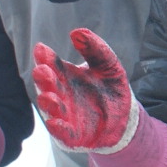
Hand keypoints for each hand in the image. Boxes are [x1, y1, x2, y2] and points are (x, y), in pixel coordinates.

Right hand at [32, 29, 135, 151]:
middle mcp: (61, 93)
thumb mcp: (109, 65)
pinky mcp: (73, 134)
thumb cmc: (111, 88)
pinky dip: (58, 129)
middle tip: (42, 71)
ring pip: (53, 109)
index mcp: (66, 74)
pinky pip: (63, 133)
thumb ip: (96, 49)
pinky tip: (54, 123)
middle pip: (49, 85)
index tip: (42, 49)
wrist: (124, 117)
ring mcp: (65, 114)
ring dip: (48, 103)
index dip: (45, 57)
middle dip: (44, 79)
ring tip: (47, 96)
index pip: (52, 64)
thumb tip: (77, 33)